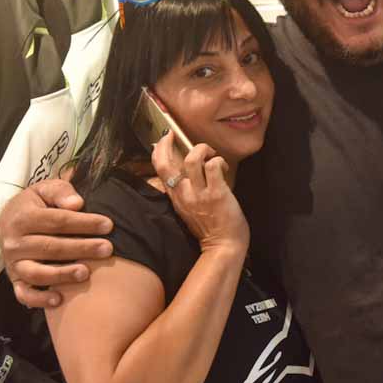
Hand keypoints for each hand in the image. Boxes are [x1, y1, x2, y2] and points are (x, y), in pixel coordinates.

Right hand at [0, 179, 113, 307]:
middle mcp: (15, 242)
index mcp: (23, 217)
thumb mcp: (46, 189)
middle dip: (81, 248)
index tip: (108, 225)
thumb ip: (61, 192)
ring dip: (62, 275)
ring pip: (37, 273)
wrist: (9, 221)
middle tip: (107, 249)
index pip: (57, 221)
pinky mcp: (15, 280)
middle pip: (51, 247)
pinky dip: (40, 300)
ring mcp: (13, 263)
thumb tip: (77, 204)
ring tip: (86, 273)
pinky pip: (24, 294)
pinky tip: (60, 300)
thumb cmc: (36, 205)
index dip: (84, 223)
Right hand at [151, 132, 248, 254]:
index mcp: (176, 197)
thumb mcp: (188, 210)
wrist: (223, 247)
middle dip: (168, 143)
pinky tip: (223, 167)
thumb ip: (184, 193)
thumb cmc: (210, 229)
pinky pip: (213, 166)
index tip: (164, 139)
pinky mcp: (216, 194)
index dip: (159, 150)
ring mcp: (199, 194)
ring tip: (211, 155)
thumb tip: (184, 174)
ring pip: (192, 159)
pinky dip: (219, 161)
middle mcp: (183, 194)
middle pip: (167, 163)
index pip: (159, 170)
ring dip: (203, 150)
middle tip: (176, 135)